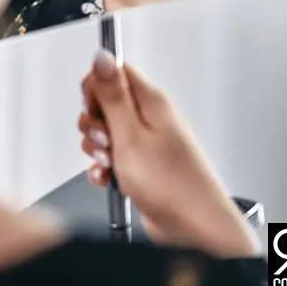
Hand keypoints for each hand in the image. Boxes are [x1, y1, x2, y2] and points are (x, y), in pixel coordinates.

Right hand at [77, 51, 259, 257]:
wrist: (194, 229)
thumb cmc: (172, 185)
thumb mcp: (130, 134)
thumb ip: (112, 94)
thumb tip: (102, 55)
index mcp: (151, 102)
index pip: (115, 71)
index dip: (95, 87)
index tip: (94, 108)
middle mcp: (151, 119)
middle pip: (105, 103)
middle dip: (92, 123)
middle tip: (105, 139)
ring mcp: (146, 143)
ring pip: (105, 132)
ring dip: (96, 149)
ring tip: (110, 163)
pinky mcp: (142, 165)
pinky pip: (112, 157)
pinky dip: (104, 168)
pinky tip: (110, 178)